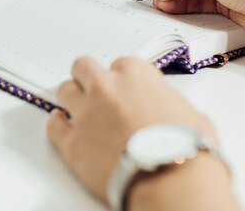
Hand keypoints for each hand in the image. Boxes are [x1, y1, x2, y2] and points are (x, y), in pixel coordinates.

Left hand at [46, 56, 217, 204]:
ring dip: (72, 98)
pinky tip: (62, 125)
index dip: (123, 79)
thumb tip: (167, 112)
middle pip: (83, 67)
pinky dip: (57, 125)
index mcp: (135, 73)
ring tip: (80, 109)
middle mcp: (106, 87)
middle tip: (96, 91)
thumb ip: (168, 102)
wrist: (172, 180)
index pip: (120, 63)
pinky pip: (53, 125)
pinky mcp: (72, 142)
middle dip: (89, 78)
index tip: (125, 89)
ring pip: (64, 91)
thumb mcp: (190, 112)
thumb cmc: (185, 148)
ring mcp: (85, 113)